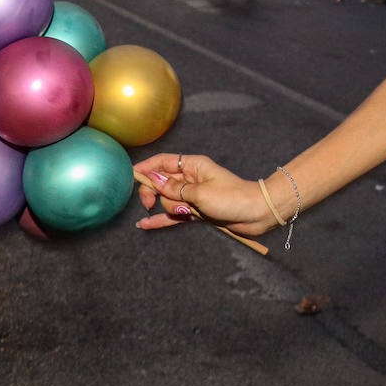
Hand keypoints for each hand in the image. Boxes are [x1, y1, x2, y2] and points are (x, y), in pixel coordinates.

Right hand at [133, 152, 273, 235]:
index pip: (163, 161)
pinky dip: (160, 219)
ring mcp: (192, 195)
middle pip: (161, 182)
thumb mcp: (200, 192)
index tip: (129, 176)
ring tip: (185, 212)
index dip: (146, 167)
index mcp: (193, 165)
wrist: (256, 214)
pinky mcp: (195, 211)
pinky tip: (144, 224)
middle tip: (149, 203)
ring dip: (168, 208)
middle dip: (154, 192)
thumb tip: (153, 180)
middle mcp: (191, 178)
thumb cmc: (232, 198)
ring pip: (167, 200)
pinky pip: (172, 214)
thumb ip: (174, 188)